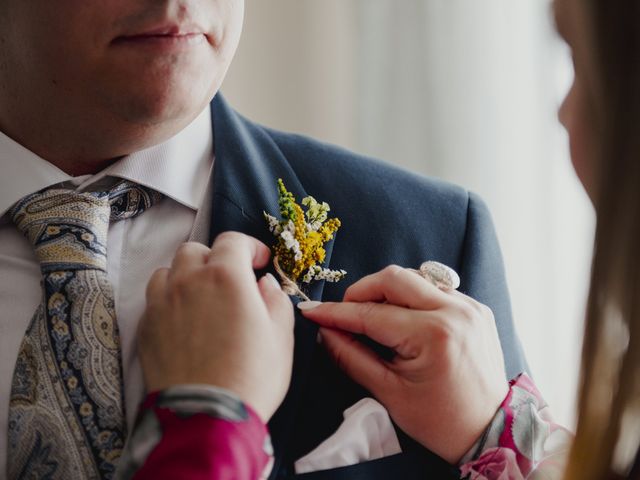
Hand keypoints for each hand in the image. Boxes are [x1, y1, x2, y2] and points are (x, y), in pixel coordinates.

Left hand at [138, 232, 294, 421]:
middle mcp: (189, 280)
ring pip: (168, 270)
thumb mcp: (281, 336)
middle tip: (230, 280)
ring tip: (200, 297)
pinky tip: (183, 321)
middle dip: (215, 258)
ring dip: (186, 275)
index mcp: (226, 275)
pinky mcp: (145, 326)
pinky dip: (169, 300)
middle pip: (195, 250)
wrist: (206, 416)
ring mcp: (161, 302)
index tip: (260, 262)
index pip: (232, 240)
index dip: (249, 247)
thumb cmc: (252, 375)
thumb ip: (275, 299)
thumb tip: (264, 284)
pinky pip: (154, 299)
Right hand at [299, 265, 508, 463]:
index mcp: (433, 335)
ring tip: (373, 317)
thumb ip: (351, 357)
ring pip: (416, 277)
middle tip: (344, 313)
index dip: (337, 312)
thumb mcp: (389, 393)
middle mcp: (455, 311)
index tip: (313, 312)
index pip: (372, 313)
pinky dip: (413, 298)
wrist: (491, 432)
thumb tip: (324, 332)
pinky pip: (436, 288)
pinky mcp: (477, 308)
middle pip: (394, 278)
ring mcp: (470, 306)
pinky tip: (405, 320)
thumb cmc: (440, 421)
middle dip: (361, 291)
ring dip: (388, 291)